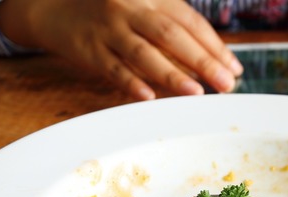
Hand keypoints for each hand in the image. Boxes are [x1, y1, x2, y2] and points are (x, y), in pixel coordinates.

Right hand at [0, 0, 242, 99]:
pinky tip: (149, 96)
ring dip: (172, 74)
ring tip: (196, 92)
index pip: (190, 22)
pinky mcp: (89, 49)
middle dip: (202, 61)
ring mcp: (108, 28)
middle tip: (225, 84)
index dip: (214, 46)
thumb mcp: (142, 7)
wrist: (54, 7)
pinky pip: (112, 67)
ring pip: (144, 52)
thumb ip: (172, 28)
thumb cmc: (110, 13)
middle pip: (172, 35)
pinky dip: (131, 82)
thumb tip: (211, 61)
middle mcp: (131, 8)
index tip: (233, 69)